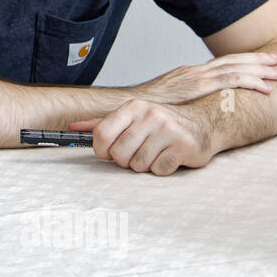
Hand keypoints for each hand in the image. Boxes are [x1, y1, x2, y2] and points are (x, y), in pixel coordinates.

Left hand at [69, 99, 216, 175]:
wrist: (203, 122)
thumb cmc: (161, 123)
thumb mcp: (131, 116)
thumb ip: (102, 123)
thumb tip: (73, 127)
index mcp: (133, 107)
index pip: (101, 134)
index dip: (102, 150)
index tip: (109, 152)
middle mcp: (150, 115)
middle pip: (118, 154)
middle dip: (125, 160)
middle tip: (138, 152)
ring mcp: (168, 129)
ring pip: (138, 164)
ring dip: (144, 165)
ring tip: (155, 152)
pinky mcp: (184, 146)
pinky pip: (158, 170)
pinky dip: (161, 168)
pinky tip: (169, 157)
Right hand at [134, 52, 276, 104]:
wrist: (127, 106)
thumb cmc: (142, 108)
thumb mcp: (165, 102)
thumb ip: (180, 104)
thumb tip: (191, 112)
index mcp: (189, 74)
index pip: (221, 64)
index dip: (242, 62)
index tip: (260, 63)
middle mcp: (195, 72)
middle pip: (232, 62)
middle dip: (256, 62)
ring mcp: (197, 78)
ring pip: (236, 69)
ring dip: (259, 70)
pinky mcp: (198, 87)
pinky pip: (230, 81)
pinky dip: (250, 82)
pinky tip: (265, 87)